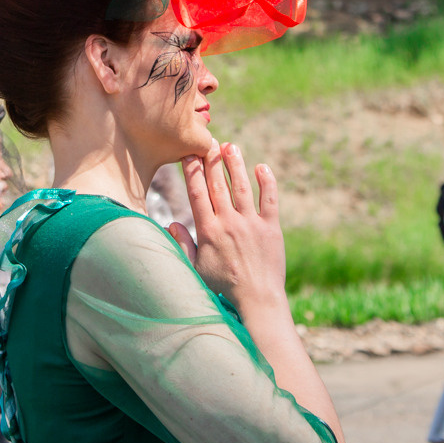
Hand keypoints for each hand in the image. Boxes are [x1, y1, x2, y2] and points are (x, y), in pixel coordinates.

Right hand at [171, 143, 286, 315]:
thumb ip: (183, 245)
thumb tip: (172, 224)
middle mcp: (229, 222)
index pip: (197, 193)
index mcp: (208, 230)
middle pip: (218, 184)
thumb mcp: (195, 269)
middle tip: (210, 142)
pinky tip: (262, 167)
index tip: (190, 154)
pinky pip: (270, 199)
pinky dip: (267, 182)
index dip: (193, 171)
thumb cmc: (223, 289)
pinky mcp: (271, 228)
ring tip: (231, 146)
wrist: (257, 301)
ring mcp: (252, 223)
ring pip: (242, 186)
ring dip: (236, 164)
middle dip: (212, 160)